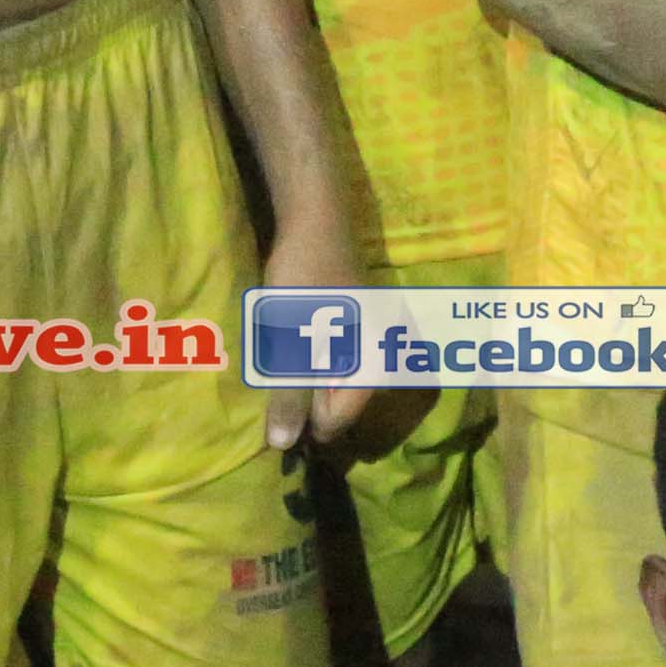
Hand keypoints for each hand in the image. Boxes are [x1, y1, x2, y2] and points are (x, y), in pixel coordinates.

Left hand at [253, 185, 393, 454]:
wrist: (315, 220)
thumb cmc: (303, 282)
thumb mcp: (290, 342)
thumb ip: (288, 394)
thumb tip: (282, 446)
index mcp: (377, 363)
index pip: (337, 419)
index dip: (303, 418)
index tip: (276, 402)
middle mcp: (389, 355)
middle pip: (342, 402)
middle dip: (309, 398)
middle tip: (278, 377)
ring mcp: (381, 337)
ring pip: (340, 380)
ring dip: (310, 378)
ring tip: (283, 358)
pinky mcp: (367, 324)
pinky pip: (342, 359)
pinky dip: (318, 360)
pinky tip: (296, 343)